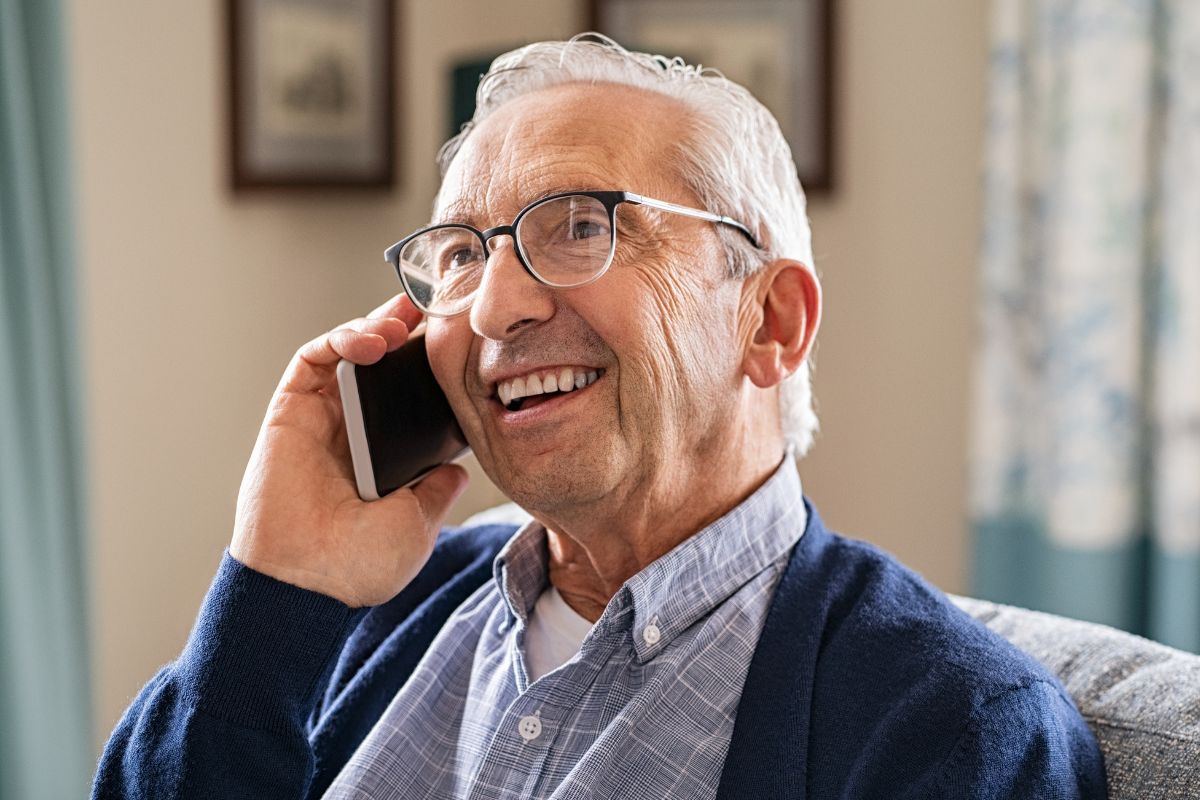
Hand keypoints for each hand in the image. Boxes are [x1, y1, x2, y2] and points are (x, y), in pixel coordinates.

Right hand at [229, 294, 468, 606]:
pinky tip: (372, 340)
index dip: (431, 368)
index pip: (410, 398)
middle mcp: (353, 432)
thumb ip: (436, 491)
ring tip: (404, 322)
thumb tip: (458, 471)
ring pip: (348, 353)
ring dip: (376, 327)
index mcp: (384, 457)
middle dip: (406, 332)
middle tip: (434, 309)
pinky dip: (342, 339)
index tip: (461, 344)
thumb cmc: (356, 566)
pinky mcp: (290, 411)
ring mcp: (322, 419)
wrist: (305, 583)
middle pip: (381, 366)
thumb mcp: (417, 525)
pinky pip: (313, 360)